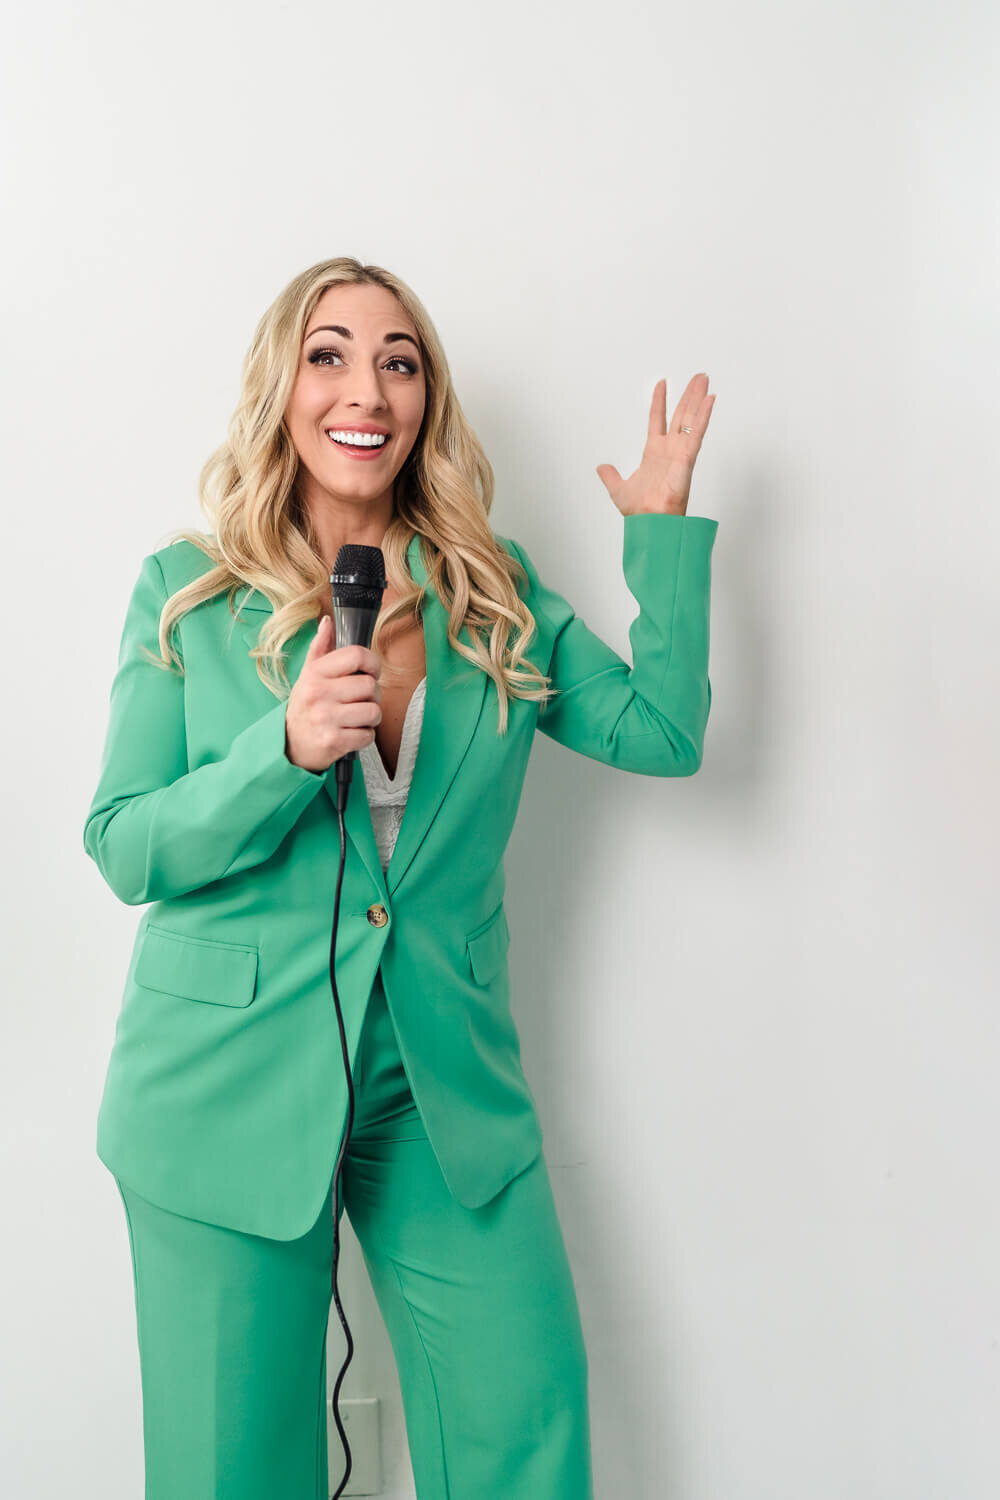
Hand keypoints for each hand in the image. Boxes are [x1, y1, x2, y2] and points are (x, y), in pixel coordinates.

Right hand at [284, 616, 382, 771]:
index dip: (372, 663)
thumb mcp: (308, 674)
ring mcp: (326, 718)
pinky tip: (351, 732)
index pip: (357, 656)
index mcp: (316, 673)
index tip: (371, 671)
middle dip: (373, 695)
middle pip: (371, 686)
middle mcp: (319, 693)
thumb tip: (327, 622)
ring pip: (373, 712)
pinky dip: (364, 736)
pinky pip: (367, 735)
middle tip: (361, 700)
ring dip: (371, 717)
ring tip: (357, 717)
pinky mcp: (333, 741)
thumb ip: (320, 648)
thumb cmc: (305, 706)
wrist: (288, 743)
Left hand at [596, 373, 715, 516]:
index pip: (657, 420)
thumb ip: (610, 476)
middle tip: (698, 377)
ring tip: (704, 379)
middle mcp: (670, 450)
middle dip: (689, 395)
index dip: (659, 402)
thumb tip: (602, 468)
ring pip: (691, 418)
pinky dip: (704, 415)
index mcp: (654, 453)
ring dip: (698, 398)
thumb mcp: (618, 488)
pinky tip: (710, 399)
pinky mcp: (688, 457)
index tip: (661, 384)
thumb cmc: (640, 511)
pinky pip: (698, 432)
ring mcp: (680, 452)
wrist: (649, 522)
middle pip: (681, 415)